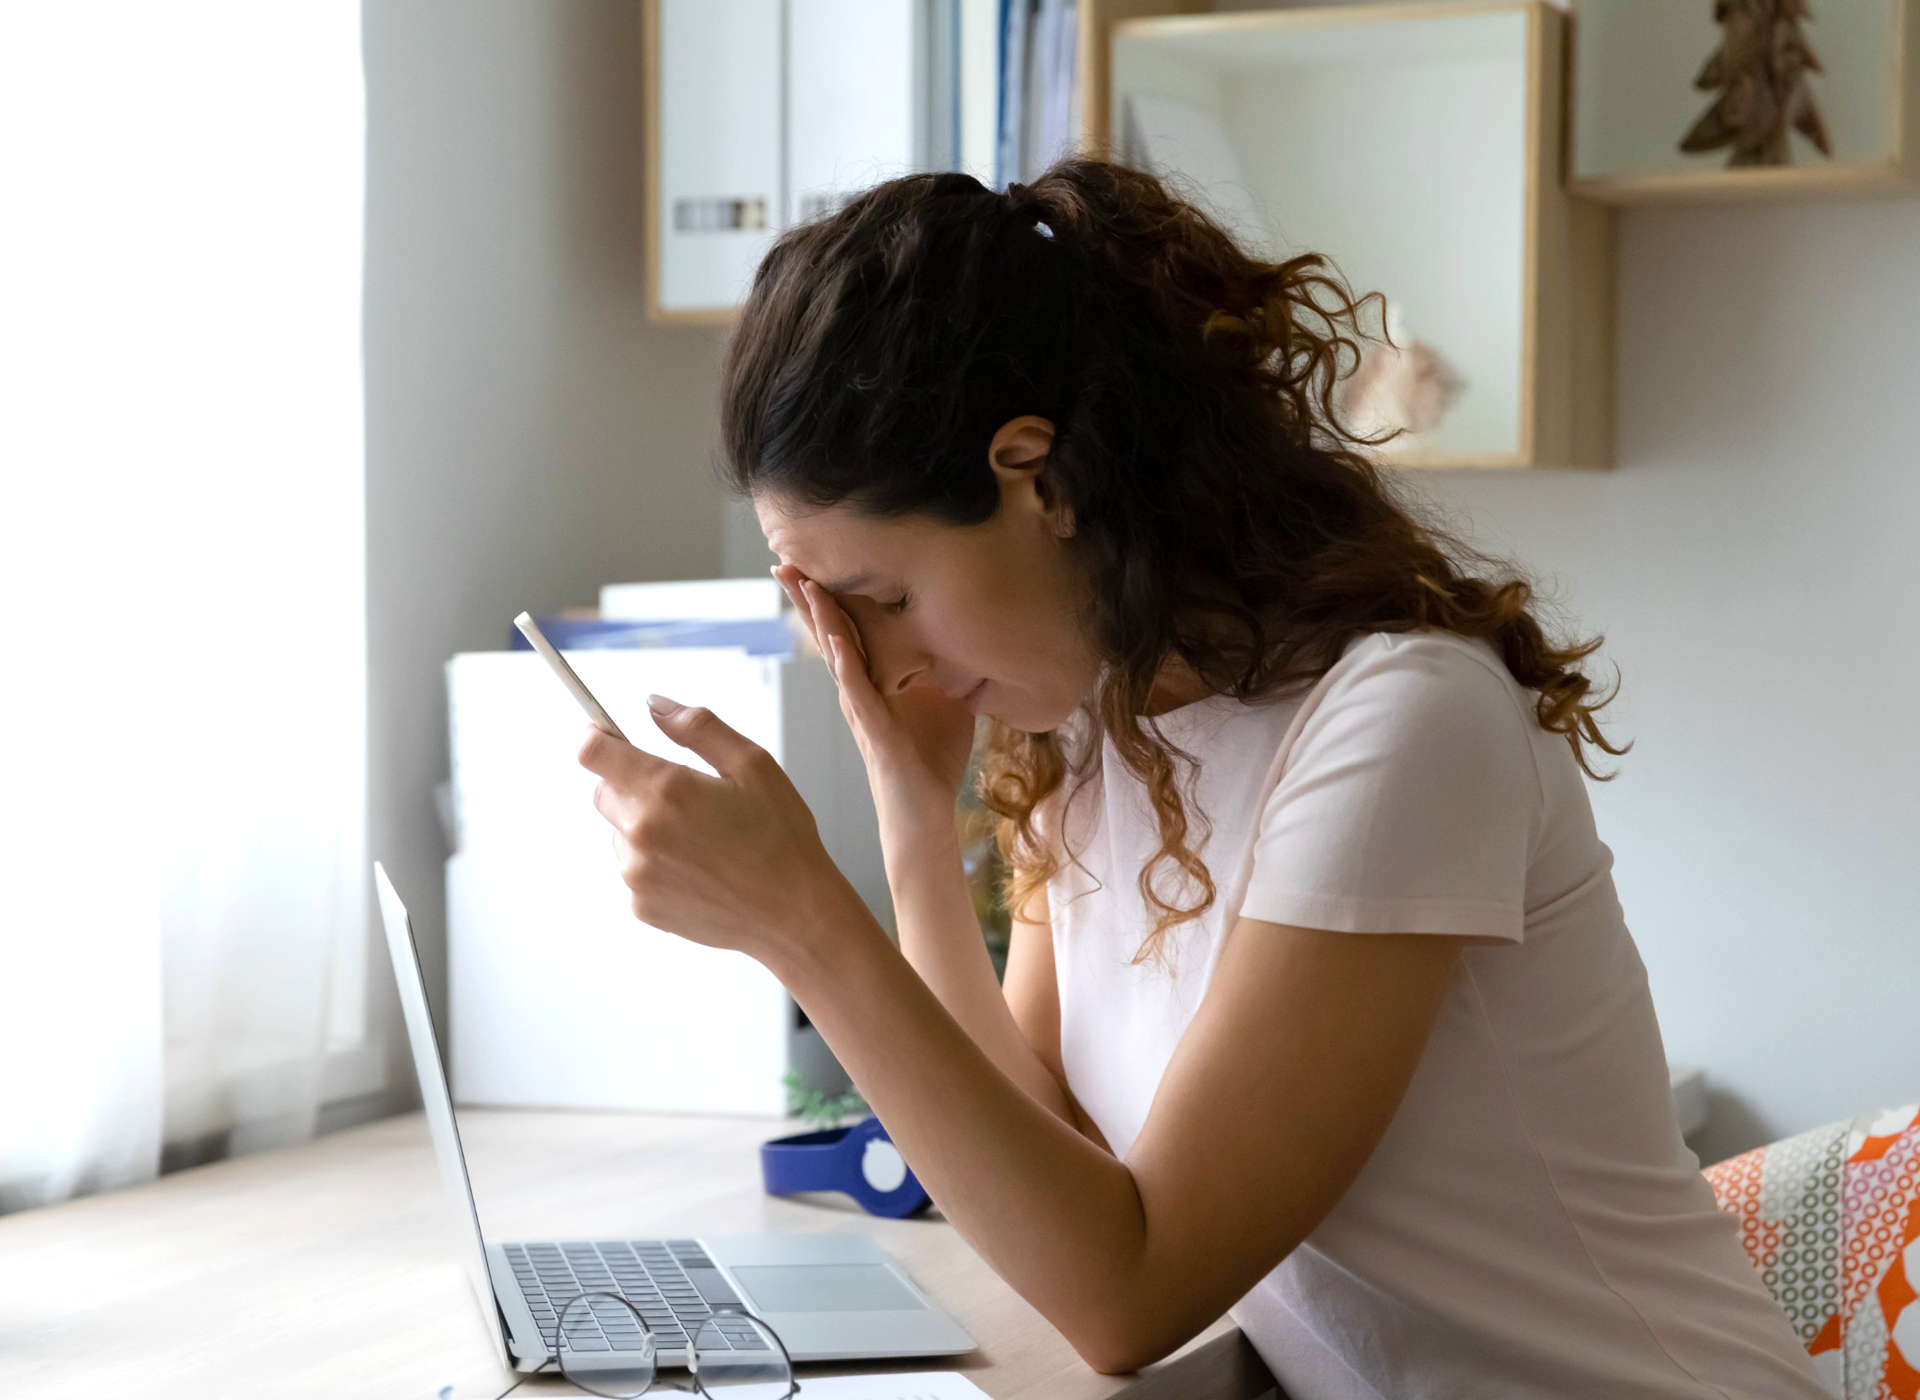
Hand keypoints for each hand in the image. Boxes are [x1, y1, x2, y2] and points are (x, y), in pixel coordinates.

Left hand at [578, 700, 868, 968]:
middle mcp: (641, 833)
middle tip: (681, 794)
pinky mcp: (641, 905)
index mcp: (665, 790)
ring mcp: (637, 874)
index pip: (591, 752)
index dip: (594, 736)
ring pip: (619, 833)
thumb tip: (655, 705)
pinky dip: (655, 864)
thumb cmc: (782, 839)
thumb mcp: (753, 765)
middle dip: (630, 783)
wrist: (794, 915)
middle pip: (603, 791)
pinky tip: (698, 868)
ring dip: (645, 827)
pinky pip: (633, 870)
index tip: (603, 734)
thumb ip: (697, 727)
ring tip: (700, 839)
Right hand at [773, 565, 976, 857]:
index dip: (830, 595)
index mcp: (872, 681)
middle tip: (781, 561)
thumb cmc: (930, 763)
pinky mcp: (876, 732)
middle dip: (807, 597)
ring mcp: (863, 710)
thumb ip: (948, 669)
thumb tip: (970, 637)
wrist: (926, 815)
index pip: (847, 628)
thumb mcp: (947, 701)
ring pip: (836, 655)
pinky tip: (837, 640)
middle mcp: (858, 692)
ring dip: (820, 619)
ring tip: (803, 584)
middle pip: (829, 633)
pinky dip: (847, 664)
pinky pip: (857, 692)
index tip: (809, 560)